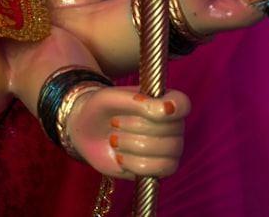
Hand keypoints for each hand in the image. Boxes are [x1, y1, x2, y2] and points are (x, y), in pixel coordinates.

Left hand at [67, 87, 190, 179]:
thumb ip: (137, 101)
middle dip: (135, 126)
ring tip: (115, 139)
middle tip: (114, 122)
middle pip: (170, 130)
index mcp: (163, 101)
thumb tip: (167, 109)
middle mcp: (172, 125)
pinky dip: (133, 163)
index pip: (182, 104)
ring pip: (164, 151)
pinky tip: (120, 156)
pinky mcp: (160, 168)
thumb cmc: (101, 109)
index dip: (174, 107)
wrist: (86, 133)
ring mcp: (169, 148)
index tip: (156, 108)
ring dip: (131, 145)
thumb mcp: (110, 98)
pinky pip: (158, 170)